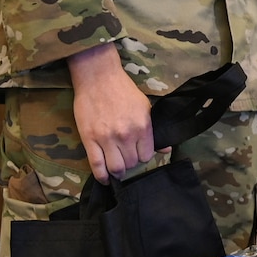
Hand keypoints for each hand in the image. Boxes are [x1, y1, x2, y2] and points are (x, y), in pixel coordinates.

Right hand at [68, 44, 158, 183]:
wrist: (98, 78)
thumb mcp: (146, 107)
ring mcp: (107, 138)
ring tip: (117, 168)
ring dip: (118, 171)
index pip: (146, 156)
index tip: (138, 153)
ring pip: (116, 168)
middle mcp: (126, 135)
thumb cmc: (124, 90)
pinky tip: (105, 179)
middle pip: (131, 163)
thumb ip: (154, 130)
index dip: (143, 157)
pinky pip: (96, 164)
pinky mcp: (89, 139)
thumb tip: (166, 149)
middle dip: (130, 163)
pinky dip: (101, 175)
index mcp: (143, 127)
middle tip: (126, 158)